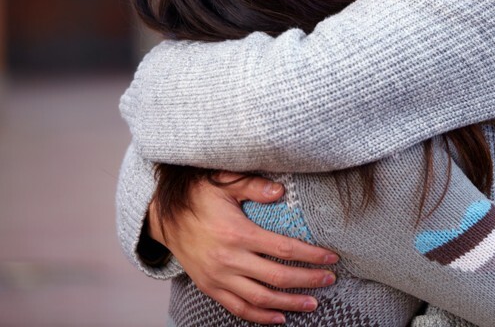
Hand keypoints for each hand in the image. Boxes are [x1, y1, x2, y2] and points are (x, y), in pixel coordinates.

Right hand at [149, 173, 338, 324]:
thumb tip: (281, 191)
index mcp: (237, 233)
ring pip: (260, 298)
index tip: (331, 258)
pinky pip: (237, 307)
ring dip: (289, 303)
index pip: (284, 248)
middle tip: (330, 280)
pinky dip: (259, 316)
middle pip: (277, 276)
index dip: (311, 255)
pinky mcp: (209, 287)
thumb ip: (254, 186)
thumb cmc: (198, 196)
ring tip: (312, 304)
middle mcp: (228, 259)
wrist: (163, 217)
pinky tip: (279, 317)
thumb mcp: (224, 182)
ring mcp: (218, 277)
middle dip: (307, 280)